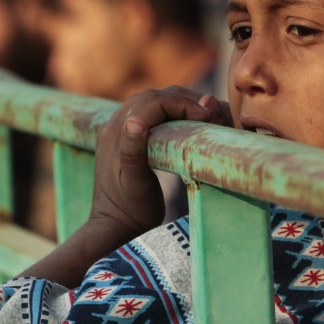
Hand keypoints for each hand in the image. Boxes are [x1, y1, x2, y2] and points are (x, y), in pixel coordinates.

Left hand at [90, 87, 232, 235]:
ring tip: (202, 114)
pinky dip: (168, 111)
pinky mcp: (121, 138)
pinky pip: (146, 112)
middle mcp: (112, 126)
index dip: (182, 104)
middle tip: (211, 113)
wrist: (113, 226)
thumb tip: (135, 121)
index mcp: (116, 133)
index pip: (153, 103)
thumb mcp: (135, 184)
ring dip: (176, 102)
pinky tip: (183, 121)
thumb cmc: (130, 211)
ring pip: (149, 101)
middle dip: (183, 100)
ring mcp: (115, 130)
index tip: (208, 116)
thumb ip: (132, 151)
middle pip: (151, 97)